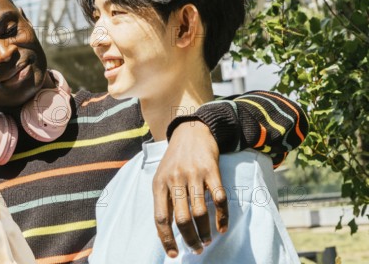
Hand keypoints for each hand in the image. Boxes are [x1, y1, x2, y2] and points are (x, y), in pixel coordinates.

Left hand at [152, 121, 227, 257]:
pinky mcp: (211, 170)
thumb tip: (167, 230)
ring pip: (200, 212)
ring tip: (207, 240)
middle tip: (196, 249)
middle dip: (189, 239)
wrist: (190, 130)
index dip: (166, 239)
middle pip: (182, 219)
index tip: (174, 254)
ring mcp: (194, 175)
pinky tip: (222, 227)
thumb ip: (164, 199)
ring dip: (205, 231)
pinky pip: (218, 199)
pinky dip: (222, 217)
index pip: (161, 218)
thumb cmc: (174, 159)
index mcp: (159, 184)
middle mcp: (175, 180)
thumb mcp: (162, 176)